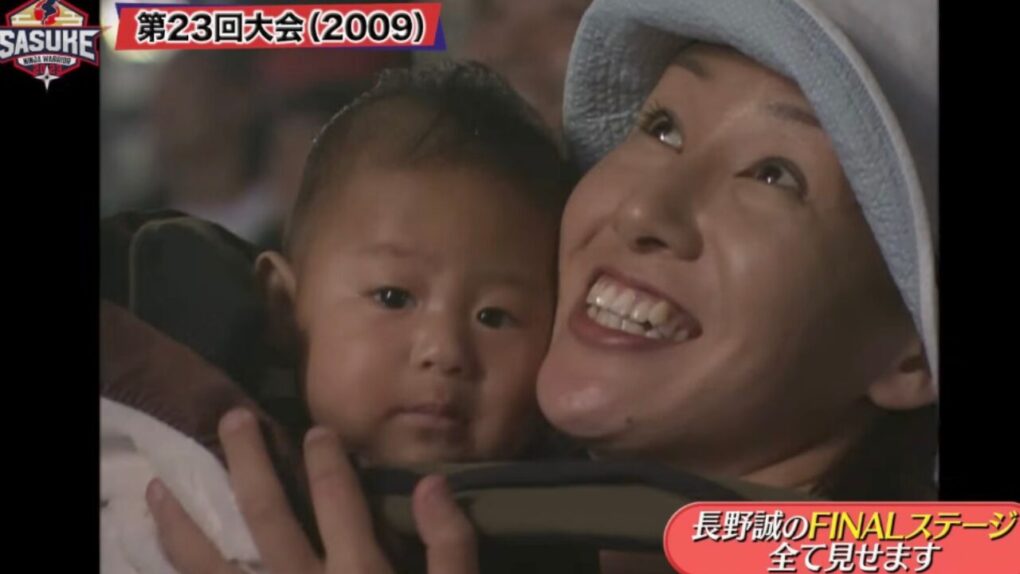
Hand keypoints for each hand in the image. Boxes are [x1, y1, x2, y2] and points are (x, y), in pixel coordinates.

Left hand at [147, 408, 478, 573]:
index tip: (314, 431)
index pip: (338, 498)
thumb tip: (431, 483)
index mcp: (359, 573)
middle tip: (232, 420)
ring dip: (182, 522)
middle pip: (266, 514)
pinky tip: (157, 557)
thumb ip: (450, 547)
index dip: (326, 460)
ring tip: (156, 488)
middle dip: (248, 462)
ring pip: (211, 564)